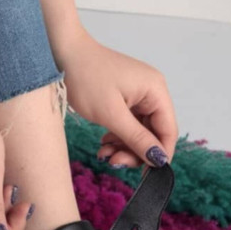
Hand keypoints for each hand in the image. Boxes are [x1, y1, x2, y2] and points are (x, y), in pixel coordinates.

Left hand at [63, 29, 177, 167]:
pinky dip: (117, 137)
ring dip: (123, 146)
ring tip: (104, 153)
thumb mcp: (111, 114)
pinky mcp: (123, 98)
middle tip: (114, 162)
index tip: (146, 175)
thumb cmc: (86, 78)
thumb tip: (159, 159)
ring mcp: (137, 94)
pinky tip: (104, 143)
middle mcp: (151, 91)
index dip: (159, 155)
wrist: (63, 54)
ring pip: (139, 131)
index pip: (168, 130)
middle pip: (153, 133)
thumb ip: (136, 138)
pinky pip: (127, 124)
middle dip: (135, 151)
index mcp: (156, 91)